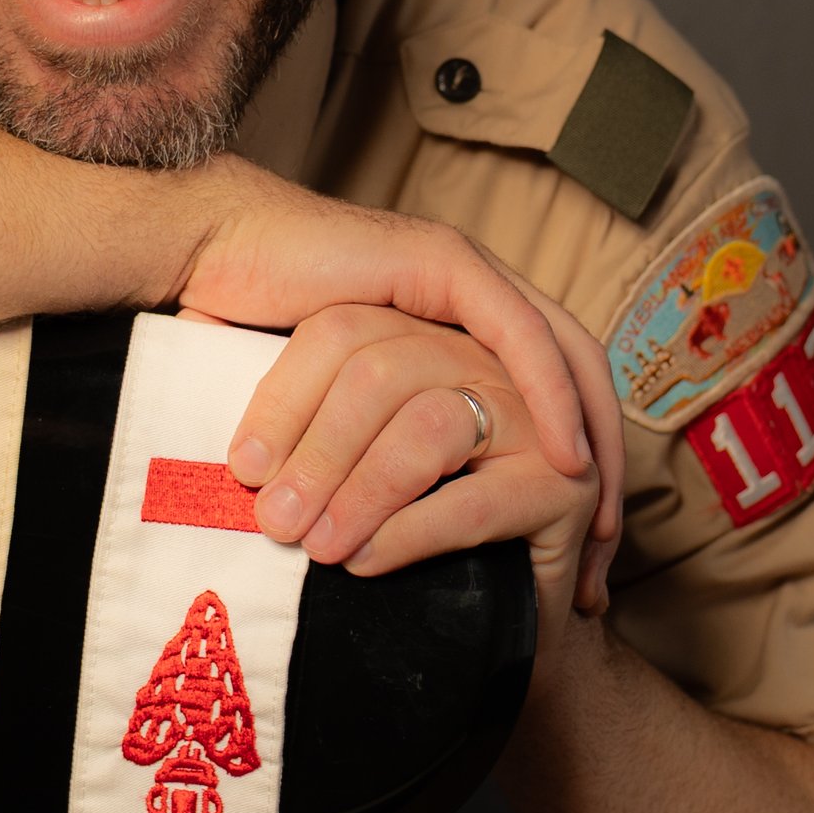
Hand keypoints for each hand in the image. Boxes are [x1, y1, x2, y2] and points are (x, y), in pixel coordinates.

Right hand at [177, 169, 621, 608]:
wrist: (209, 255)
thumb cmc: (245, 334)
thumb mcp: (325, 417)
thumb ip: (357, 453)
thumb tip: (356, 539)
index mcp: (450, 330)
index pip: (536, 401)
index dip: (566, 473)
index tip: (574, 557)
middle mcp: (470, 298)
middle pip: (572, 382)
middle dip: (600, 468)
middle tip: (604, 553)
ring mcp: (463, 274)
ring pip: (563, 358)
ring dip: (589, 437)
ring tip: (598, 510)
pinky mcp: (445, 263)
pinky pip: (521, 334)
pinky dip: (552, 394)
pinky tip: (566, 453)